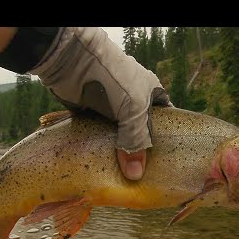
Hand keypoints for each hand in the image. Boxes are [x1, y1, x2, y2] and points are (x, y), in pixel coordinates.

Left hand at [29, 27, 171, 180]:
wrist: (73, 64)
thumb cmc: (114, 81)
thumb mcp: (134, 112)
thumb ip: (136, 143)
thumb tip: (136, 175)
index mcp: (149, 93)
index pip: (163, 118)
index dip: (165, 137)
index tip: (164, 160)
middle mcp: (131, 101)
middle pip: (139, 131)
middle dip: (139, 150)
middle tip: (142, 173)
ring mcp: (111, 108)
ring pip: (118, 135)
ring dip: (118, 151)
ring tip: (123, 174)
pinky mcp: (91, 114)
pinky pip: (99, 136)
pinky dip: (100, 148)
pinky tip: (103, 165)